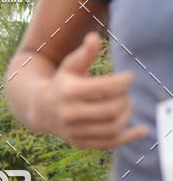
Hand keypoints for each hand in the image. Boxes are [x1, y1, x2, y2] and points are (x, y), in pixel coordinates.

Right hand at [36, 32, 148, 148]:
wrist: (40, 110)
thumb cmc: (61, 83)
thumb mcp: (69, 66)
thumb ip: (84, 53)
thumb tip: (94, 38)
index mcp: (69, 92)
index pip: (104, 88)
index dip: (122, 82)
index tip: (129, 77)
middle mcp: (70, 113)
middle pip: (111, 109)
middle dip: (125, 100)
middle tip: (126, 93)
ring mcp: (74, 131)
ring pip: (111, 127)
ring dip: (126, 115)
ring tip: (127, 105)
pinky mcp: (80, 142)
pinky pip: (108, 143)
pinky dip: (127, 138)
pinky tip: (141, 130)